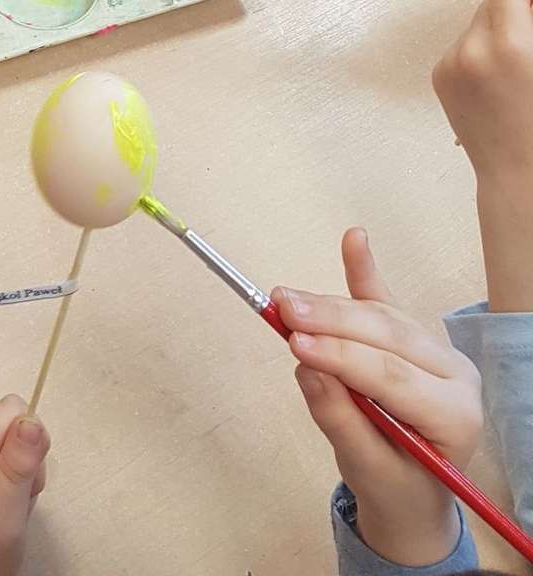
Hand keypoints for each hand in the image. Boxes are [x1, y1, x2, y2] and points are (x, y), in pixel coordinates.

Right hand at [277, 228, 480, 568]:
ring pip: (380, 316)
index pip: (391, 375)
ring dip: (330, 306)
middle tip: (282, 309)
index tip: (294, 343)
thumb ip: (340, 419)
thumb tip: (306, 368)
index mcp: (454, 414)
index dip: (342, 355)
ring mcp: (438, 351)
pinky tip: (354, 239)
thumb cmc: (395, 488)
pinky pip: (386, 302)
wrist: (415, 497)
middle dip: (331, 321)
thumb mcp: (367, 469)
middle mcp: (455, 374)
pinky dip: (364, 272)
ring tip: (285, 299)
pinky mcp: (415, 339)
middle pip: (387, 336)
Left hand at [433, 0, 532, 309]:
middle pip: (487, 4)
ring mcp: (449, 65)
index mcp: (510, 47)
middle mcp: (471, 51)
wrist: (520, 176)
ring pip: (473, 26)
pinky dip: (477, 57)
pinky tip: (494, 88)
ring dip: (492, 38)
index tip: (532, 11)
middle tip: (526, 52)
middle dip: (510, 18)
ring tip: (512, 76)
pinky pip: (460, 47)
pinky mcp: (438, 77)